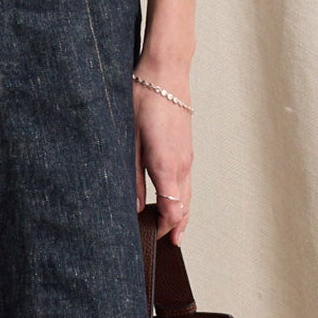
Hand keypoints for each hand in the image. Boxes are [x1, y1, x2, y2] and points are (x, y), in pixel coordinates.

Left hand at [132, 69, 191, 245]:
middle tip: (167, 245)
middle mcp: (182, 165)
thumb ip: (132, 176)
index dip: (163, 228)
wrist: (166, 73)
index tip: (152, 238)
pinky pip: (187, 181)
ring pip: (188, 195)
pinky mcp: (187, 148)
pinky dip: (183, 197)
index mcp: (166, 166)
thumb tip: (134, 205)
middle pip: (183, 207)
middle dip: (175, 227)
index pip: (172, 211)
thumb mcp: (129, 139)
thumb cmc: (143, 100)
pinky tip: (174, 201)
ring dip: (181, 214)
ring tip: (174, 232)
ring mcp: (187, 157)